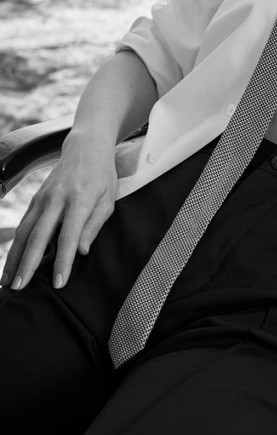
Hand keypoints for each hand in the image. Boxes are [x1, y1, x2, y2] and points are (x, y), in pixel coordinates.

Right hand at [1, 132, 116, 290]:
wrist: (86, 147)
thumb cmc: (102, 176)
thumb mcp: (108, 200)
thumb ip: (94, 226)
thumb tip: (81, 252)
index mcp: (80, 200)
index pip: (69, 235)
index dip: (63, 260)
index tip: (59, 283)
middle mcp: (57, 198)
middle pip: (39, 235)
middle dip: (28, 263)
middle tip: (20, 287)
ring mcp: (43, 197)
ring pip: (24, 231)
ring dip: (14, 257)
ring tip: (8, 281)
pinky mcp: (35, 198)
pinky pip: (23, 224)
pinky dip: (16, 245)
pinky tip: (12, 262)